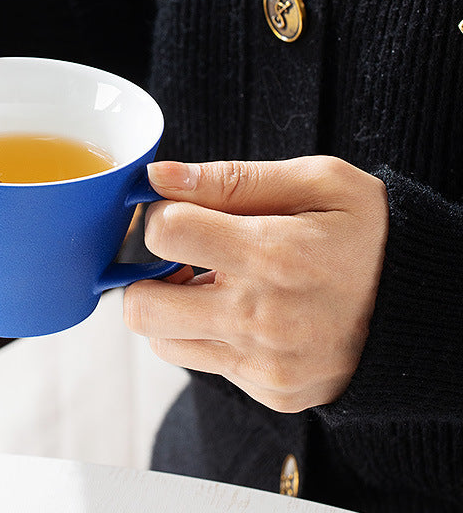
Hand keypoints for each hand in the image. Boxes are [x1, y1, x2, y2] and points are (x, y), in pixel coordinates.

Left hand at [123, 156, 387, 412]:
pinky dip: (204, 333)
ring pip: (161, 340)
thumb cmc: (370, 233)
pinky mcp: (271, 391)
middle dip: (145, 273)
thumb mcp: (315, 182)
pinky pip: (200, 363)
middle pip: (142, 306)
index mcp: (275, 255)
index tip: (179, 210)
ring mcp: (266, 365)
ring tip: (212, 281)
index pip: (164, 234)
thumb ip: (230, 178)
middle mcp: (264, 319)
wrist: (427, 305)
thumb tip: (159, 177)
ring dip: (170, 306)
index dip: (159, 214)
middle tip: (180, 254)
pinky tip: (241, 309)